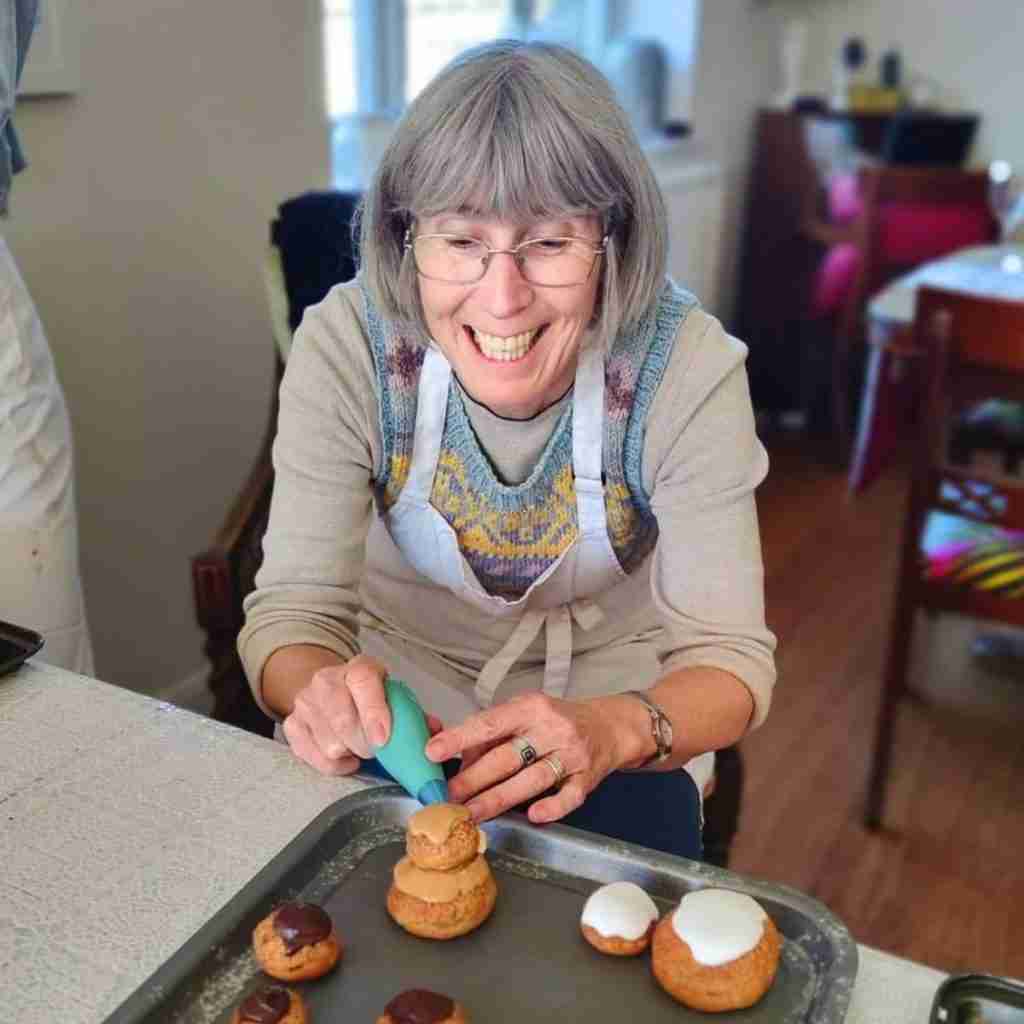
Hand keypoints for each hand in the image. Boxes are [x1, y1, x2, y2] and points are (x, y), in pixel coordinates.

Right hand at [283, 654, 441, 776]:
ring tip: (359, 749)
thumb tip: (433, 730)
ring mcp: (306, 701)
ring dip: (349, 754)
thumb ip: (413, 713)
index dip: (374, 712)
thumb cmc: (370, 697)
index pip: (363, 682)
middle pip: (343, 720)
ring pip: (329, 742)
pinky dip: (331, 764)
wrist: (330, 686)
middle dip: (365, 744)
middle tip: (377, 751)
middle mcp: (328, 680)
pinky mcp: (292, 723)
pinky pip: (310, 755)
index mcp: (360, 668)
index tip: (384, 739)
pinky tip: (344, 757)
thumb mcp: (393, 695)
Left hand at [425, 693, 623, 824]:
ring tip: (471, 813)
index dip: (460, 737)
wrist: (610, 726)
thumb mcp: (525, 714)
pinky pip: (570, 796)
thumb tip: (454, 760)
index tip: (433, 751)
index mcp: (530, 707)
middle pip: (507, 756)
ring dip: (498, 798)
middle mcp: (551, 728)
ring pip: (532, 778)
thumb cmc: (557, 721)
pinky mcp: (588, 777)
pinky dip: (552, 806)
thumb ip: (491, 734)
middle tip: (447, 796)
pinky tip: (533, 815)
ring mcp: (572, 753)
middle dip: (474, 778)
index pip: (490, 722)